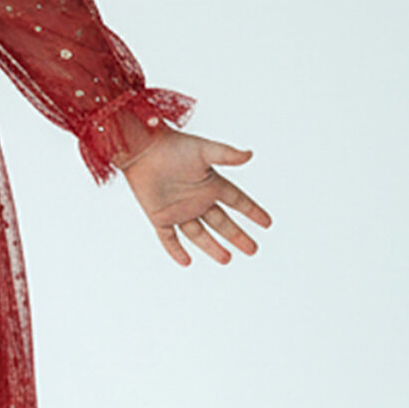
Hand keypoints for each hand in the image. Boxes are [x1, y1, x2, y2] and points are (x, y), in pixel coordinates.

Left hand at [119, 130, 270, 266]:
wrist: (141, 148)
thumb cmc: (172, 145)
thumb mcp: (203, 150)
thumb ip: (226, 155)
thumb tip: (249, 154)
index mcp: (210, 184)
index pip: (237, 200)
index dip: (252, 211)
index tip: (267, 223)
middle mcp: (197, 199)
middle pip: (222, 222)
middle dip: (237, 236)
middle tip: (253, 249)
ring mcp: (178, 209)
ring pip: (199, 234)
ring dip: (212, 246)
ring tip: (227, 259)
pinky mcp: (160, 216)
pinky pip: (169, 238)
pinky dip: (175, 250)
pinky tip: (185, 262)